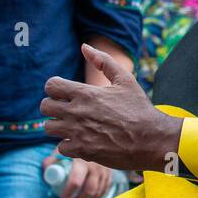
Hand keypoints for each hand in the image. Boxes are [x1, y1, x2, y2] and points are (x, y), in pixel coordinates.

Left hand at [41, 44, 179, 171]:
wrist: (152, 139)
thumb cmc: (140, 109)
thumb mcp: (125, 80)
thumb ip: (103, 61)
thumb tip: (84, 47)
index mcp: (86, 93)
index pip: (51, 86)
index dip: (55, 88)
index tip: (64, 93)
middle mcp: (78, 112)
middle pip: (45, 107)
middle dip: (53, 107)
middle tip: (66, 110)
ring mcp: (78, 133)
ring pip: (49, 128)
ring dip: (58, 126)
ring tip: (72, 126)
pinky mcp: (82, 151)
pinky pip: (61, 147)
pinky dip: (68, 145)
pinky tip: (81, 141)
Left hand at [42, 152, 111, 197]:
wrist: (93, 141)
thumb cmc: (74, 148)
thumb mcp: (62, 150)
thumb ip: (52, 159)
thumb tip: (46, 169)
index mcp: (81, 160)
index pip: (76, 181)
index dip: (68, 193)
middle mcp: (95, 166)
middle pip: (89, 190)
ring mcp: (104, 171)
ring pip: (97, 193)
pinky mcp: (109, 174)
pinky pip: (104, 191)